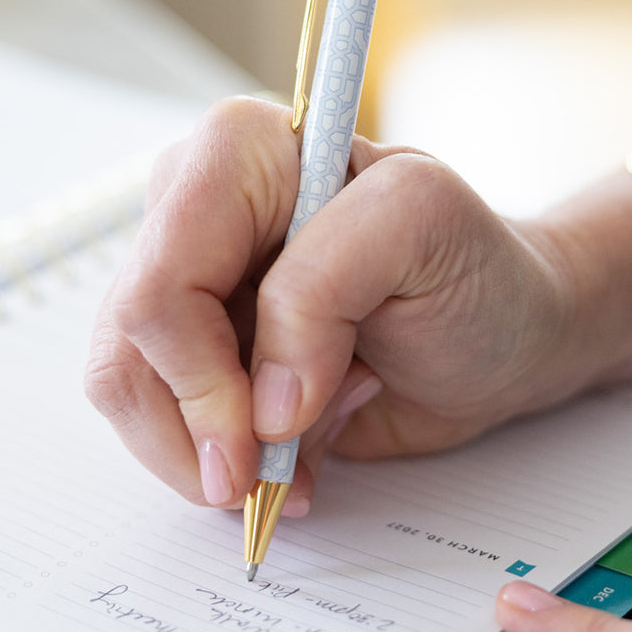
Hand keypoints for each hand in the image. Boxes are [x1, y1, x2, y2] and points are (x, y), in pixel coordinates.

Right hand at [85, 97, 578, 513]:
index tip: (258, 436)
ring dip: (210, 449)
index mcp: (243, 155)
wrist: (501, 337)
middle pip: (130, 336)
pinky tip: (296, 460)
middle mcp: (201, 214)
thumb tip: (260, 402)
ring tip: (300, 454)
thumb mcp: (424, 229)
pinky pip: (166, 422)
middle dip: (195, 424)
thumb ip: (323, 288)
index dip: (196, 369)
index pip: (165, 272)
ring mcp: (196, 288)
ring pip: (131, 387)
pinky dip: (224, 462)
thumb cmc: (477, 271)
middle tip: (260, 477)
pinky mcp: (205, 352)